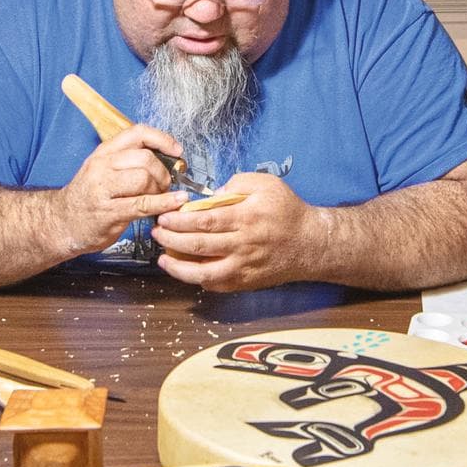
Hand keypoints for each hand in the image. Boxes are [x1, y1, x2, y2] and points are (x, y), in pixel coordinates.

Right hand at [49, 124, 185, 254]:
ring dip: (161, 190)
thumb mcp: (102, 169)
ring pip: (144, 178)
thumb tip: (165, 158)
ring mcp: (104, 189)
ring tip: (159, 197)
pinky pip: (143, 204)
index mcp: (104, 152)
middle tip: (164, 184)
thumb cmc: (88, 197)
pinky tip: (174, 202)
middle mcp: (102, 166)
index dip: (162, 139)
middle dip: (163, 172)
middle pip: (145, 158)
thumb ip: (128, 160)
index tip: (176, 150)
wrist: (61, 222)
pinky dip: (164, 203)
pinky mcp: (109, 212)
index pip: (138, 133)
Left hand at [151, 171, 319, 291]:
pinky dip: (197, 280)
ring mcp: (243, 267)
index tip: (164, 217)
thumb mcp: (267, 183)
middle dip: (171, 240)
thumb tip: (214, 193)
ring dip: (178, 267)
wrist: (310, 244)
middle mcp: (243, 245)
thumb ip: (239, 182)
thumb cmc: (288, 212)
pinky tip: (185, 271)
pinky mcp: (245, 282)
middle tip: (157, 233)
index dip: (179, 221)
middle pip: (198, 245)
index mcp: (246, 218)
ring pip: (203, 272)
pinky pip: (216, 285)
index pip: (204, 221)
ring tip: (163, 258)